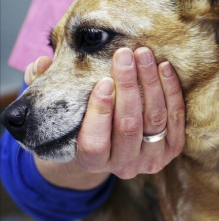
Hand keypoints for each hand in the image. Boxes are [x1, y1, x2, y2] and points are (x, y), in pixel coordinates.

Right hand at [27, 48, 184, 188]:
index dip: (99, 112)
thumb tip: (41, 64)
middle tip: (124, 55)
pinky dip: (171, 92)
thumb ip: (43, 87)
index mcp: (92, 161)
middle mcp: (123, 166)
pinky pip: (176, 119)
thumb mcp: (61, 109)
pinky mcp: (173, 149)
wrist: (118, 144)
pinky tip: (164, 68)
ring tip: (144, 54)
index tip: (102, 81)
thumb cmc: (84, 120)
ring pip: (154, 119)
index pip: (93, 142)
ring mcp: (151, 160)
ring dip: (151, 83)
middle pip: (128, 126)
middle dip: (128, 87)